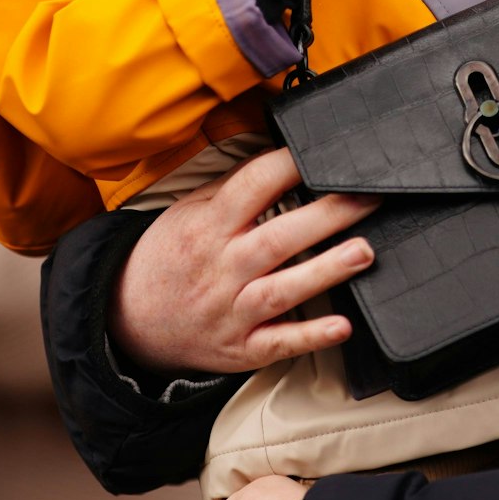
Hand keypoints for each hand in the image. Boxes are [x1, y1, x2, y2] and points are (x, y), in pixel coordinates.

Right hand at [113, 147, 377, 375]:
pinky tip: (343, 326)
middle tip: (369, 198)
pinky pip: (279, 342)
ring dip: (326, 271)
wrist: (129, 319)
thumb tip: (279, 159)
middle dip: (327, 217)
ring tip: (364, 252)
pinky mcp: (242, 347)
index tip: (324, 152)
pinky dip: (311, 336)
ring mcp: (232, 311)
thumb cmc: (169, 258)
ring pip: (282, 290)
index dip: (289, 165)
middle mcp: (222, 268)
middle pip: (278, 238)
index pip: (252, 187)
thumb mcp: (186, 213)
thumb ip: (232, 190)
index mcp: (208, 227)